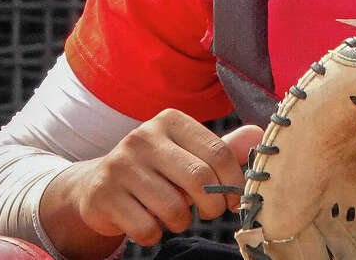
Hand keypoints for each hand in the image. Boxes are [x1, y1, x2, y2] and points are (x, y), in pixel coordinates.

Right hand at [41, 109, 263, 258]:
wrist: (96, 185)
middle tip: (209, 212)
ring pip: (173, 207)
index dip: (233, 183)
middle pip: (199, 178)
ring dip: (180, 222)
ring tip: (173, 215)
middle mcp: (144, 136)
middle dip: (212, 205)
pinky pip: (146, 227)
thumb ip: (223, 148)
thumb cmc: (156, 169)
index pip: (218, 152)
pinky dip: (154, 234)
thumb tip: (259, 135)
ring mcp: (120, 164)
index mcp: (171, 120)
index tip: (234, 200)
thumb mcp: (188, 153)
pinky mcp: (103, 194)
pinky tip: (148, 222)